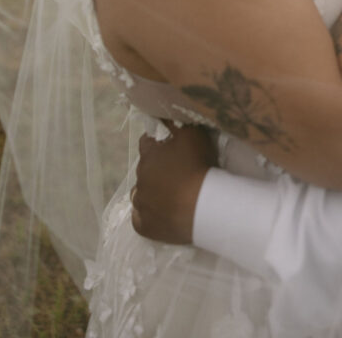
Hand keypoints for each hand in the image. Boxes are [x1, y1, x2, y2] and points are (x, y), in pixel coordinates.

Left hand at [131, 123, 217, 244]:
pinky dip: (148, 215)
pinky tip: (161, 213)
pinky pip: (140, 219)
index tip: (170, 146)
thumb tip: (164, 115)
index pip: (146, 143)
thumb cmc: (197, 166)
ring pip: (141, 194)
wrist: (202, 205)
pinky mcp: (144, 226)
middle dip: (156, 168)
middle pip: (144, 169)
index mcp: (148, 156)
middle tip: (176, 172)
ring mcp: (140, 204)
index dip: (158, 143)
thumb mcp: (192, 134)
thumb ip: (176, 123)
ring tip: (170, 194)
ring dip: (151, 191)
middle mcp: (139, 178)